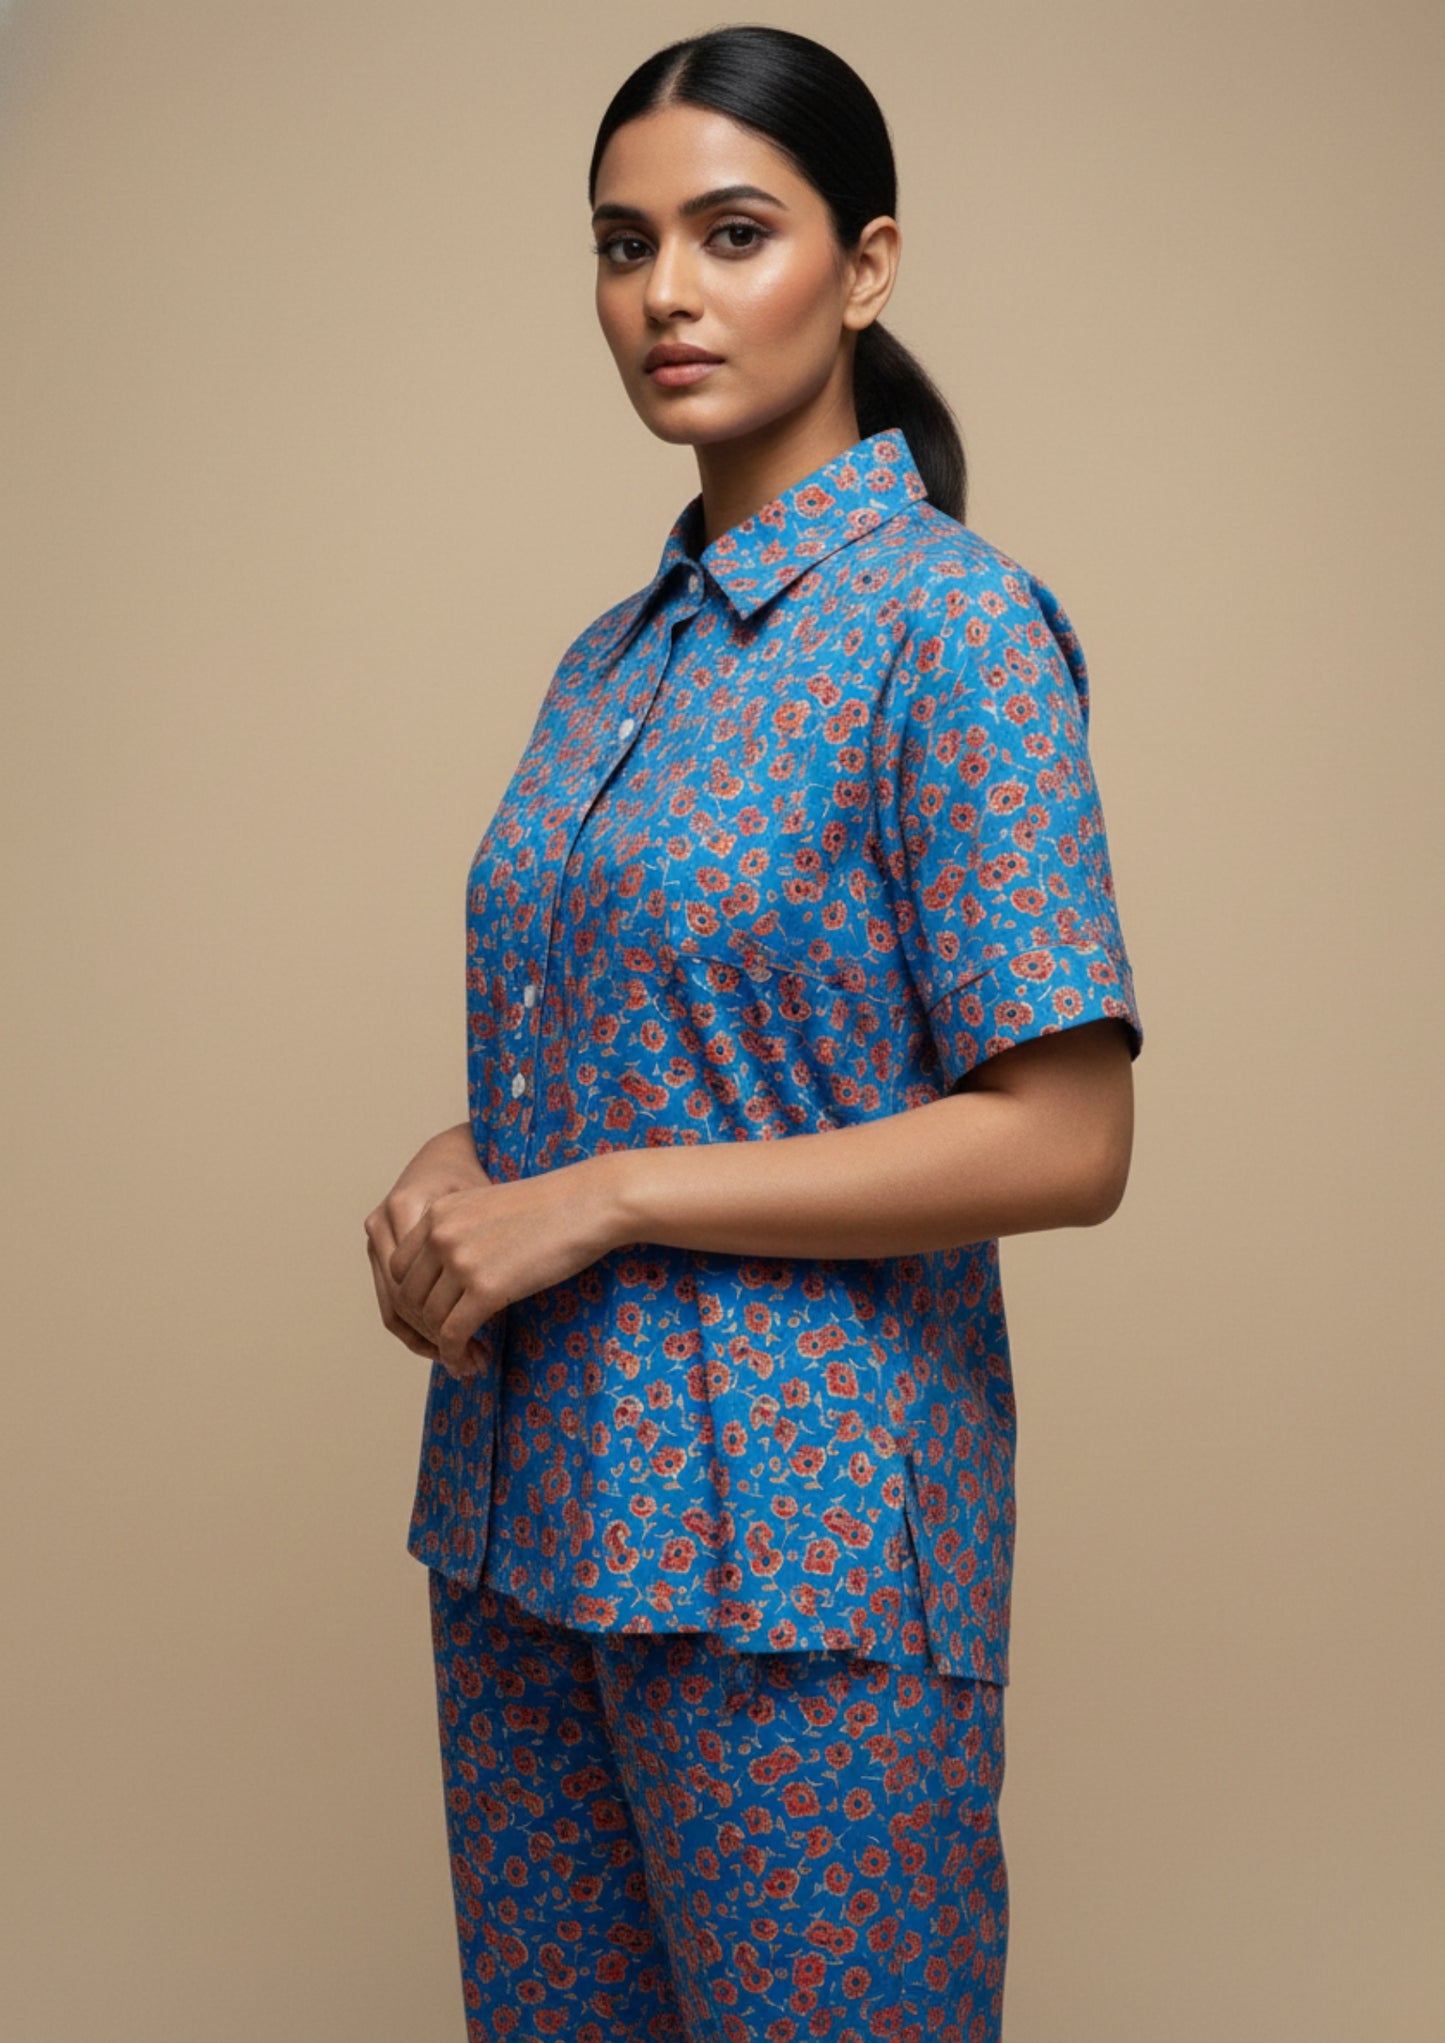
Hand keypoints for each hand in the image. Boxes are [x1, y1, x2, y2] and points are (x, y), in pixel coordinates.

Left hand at [387, 1156, 622, 1376]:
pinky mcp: (485, 1289)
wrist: (587, 1203)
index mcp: (437, 1212)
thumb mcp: (487, 1208)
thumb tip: (447, 1276)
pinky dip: (457, 1355)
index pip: (399, 1268)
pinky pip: (454, 1334)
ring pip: (430, 1320)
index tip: (436, 1317)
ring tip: (466, 1358)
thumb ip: (458, 1234)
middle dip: (426, 1327)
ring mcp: (461, 1261)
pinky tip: (472, 1363)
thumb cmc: (550, 1207)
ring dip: (444, 1347)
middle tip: (450, 1344)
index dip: (415, 1299)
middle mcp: (440, 1235)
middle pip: (409, 1297)